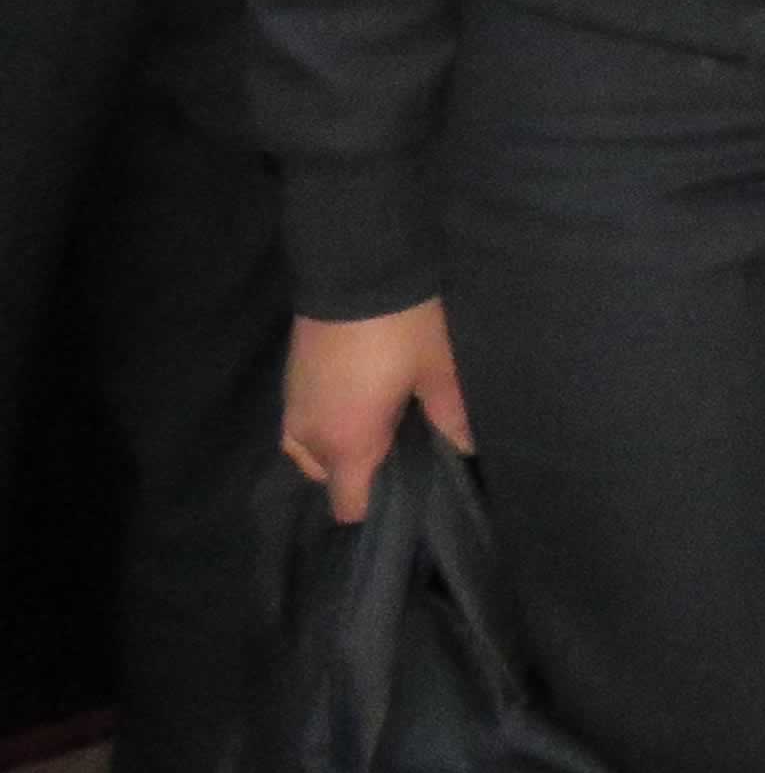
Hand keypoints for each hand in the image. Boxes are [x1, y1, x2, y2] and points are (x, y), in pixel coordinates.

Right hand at [283, 301, 468, 523]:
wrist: (356, 266)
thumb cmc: (403, 327)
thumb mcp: (439, 371)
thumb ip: (452, 418)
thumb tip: (466, 450)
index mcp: (344, 444)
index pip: (349, 506)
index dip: (380, 504)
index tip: (412, 486)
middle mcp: (307, 437)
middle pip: (331, 479)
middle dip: (364, 469)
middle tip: (405, 441)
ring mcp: (291, 407)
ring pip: (314, 451)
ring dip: (344, 443)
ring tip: (386, 416)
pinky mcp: (289, 381)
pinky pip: (306, 423)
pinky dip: (330, 421)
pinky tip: (364, 396)